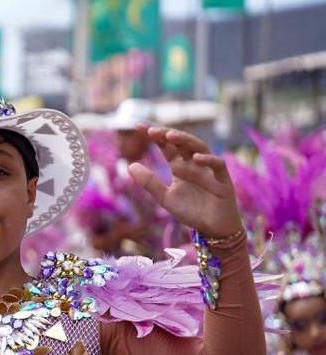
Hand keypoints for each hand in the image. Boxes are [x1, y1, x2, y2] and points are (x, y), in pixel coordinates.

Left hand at [127, 126, 242, 238]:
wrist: (212, 229)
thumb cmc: (190, 211)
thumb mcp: (165, 197)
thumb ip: (149, 182)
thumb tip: (129, 165)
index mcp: (180, 166)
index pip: (167, 146)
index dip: (155, 136)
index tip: (138, 126)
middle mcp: (195, 164)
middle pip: (183, 143)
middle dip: (168, 135)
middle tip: (152, 130)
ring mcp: (209, 170)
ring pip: (200, 148)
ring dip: (186, 141)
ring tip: (171, 136)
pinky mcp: (223, 180)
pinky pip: (218, 166)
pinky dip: (208, 160)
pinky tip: (196, 158)